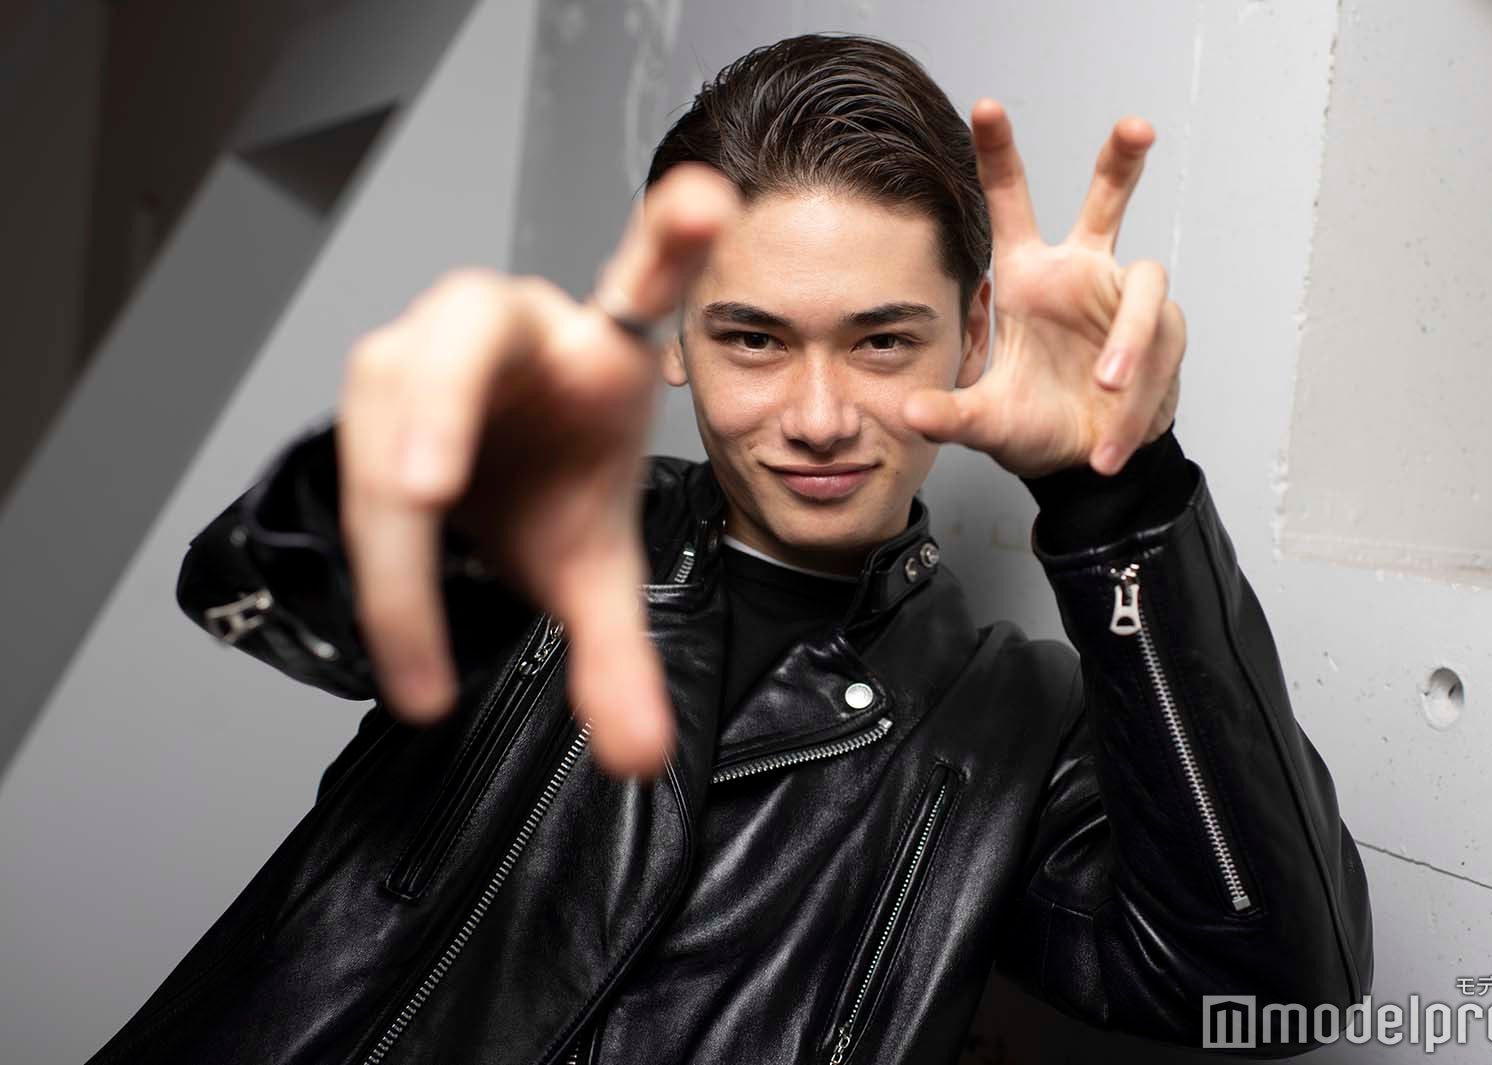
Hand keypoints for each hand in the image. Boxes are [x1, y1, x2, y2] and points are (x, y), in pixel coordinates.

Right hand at [335, 163, 737, 779]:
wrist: (485, 475)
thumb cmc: (546, 483)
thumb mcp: (594, 565)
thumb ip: (621, 655)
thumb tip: (643, 762)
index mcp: (594, 346)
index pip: (639, 278)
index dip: (669, 237)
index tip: (708, 202)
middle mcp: (505, 331)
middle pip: (456, 338)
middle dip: (433, 405)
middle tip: (424, 490)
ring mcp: (422, 352)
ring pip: (382, 409)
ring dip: (389, 517)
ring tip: (420, 646)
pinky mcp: (370, 389)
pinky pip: (354, 453)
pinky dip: (381, 564)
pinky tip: (409, 656)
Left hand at [903, 100, 1185, 477]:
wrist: (1085, 468)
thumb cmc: (1034, 426)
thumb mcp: (985, 423)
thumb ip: (951, 415)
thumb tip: (910, 413)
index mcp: (1030, 277)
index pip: (1012, 205)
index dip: (999, 155)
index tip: (985, 106)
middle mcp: (1081, 275)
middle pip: (1107, 201)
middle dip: (1123, 161)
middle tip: (1137, 127)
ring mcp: (1126, 302)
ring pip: (1149, 292)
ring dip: (1130, 342)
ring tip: (1105, 387)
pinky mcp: (1164, 336)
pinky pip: (1161, 353)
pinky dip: (1136, 402)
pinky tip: (1109, 443)